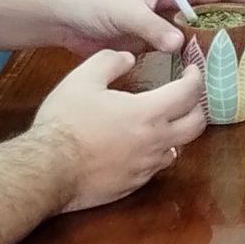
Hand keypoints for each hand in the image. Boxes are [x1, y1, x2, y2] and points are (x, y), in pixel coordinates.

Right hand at [33, 50, 210, 212]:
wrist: (47, 170)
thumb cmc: (65, 122)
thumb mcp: (83, 78)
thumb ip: (110, 61)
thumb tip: (128, 58)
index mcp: (148, 113)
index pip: (189, 94)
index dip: (195, 78)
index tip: (191, 71)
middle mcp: (154, 142)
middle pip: (197, 125)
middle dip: (197, 106)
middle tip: (186, 95)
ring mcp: (145, 167)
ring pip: (177, 148)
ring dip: (176, 132)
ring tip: (163, 120)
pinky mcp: (133, 185)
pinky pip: (155, 167)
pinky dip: (156, 152)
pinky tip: (140, 145)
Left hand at [47, 0, 244, 58]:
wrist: (64, 18)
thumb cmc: (93, 2)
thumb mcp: (124, 11)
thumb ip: (153, 28)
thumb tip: (181, 44)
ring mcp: (165, 17)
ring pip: (207, 19)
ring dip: (230, 26)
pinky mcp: (154, 38)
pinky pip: (188, 42)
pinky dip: (205, 49)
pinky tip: (218, 60)